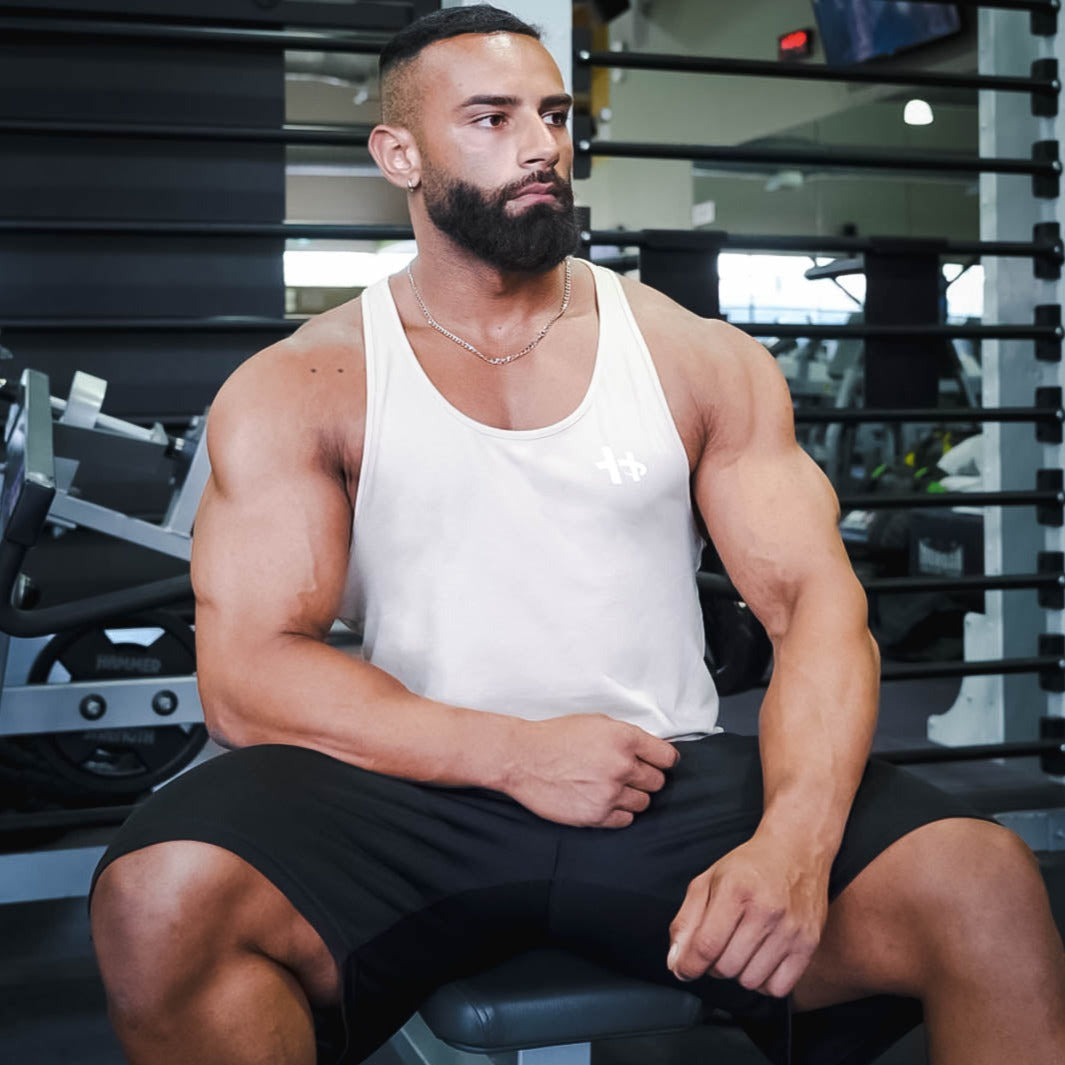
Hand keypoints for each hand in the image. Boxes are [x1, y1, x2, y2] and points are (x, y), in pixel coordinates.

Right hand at [503, 714, 678, 828]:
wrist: (523, 758)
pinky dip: (617, 812)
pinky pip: (625, 820)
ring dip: (631, 796)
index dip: (662, 760)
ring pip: (643, 803)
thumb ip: (627, 737)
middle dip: (645, 778)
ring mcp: (610, 792)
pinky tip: (601, 800)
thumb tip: (651, 751)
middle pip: (657, 782)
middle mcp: (622, 765)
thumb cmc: (556, 737)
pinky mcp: (597, 815)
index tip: (657, 763)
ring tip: (609, 787)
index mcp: (624, 738)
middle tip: (625, 774)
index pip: (667, 757)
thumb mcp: (597, 723)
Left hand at [666, 833, 828, 996]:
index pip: (706, 946)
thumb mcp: (708, 880)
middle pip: (726, 967)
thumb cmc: (750, 866)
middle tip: (719, 946)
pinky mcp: (809, 943)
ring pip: (750, 981)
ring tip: (741, 949)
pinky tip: (761, 959)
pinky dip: (764, 982)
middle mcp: (765, 910)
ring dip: (738, 972)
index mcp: (735, 890)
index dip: (689, 965)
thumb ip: (686, 920)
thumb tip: (676, 961)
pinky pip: (778, 988)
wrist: (796, 851)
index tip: (684, 969)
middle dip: (713, 964)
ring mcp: (790, 929)